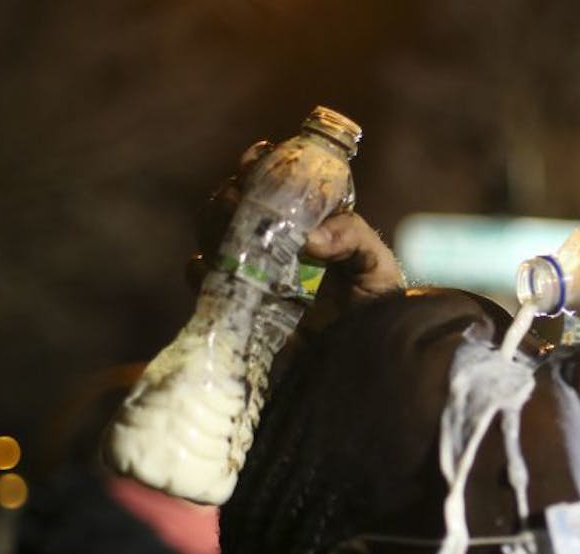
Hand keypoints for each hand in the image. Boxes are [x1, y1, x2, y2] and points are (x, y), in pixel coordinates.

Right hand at [189, 140, 404, 326]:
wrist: (363, 370)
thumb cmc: (377, 314)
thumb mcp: (378, 269)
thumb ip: (354, 239)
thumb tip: (309, 239)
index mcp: (306, 228)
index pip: (273, 185)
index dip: (259, 167)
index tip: (258, 157)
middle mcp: (275, 248)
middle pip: (235, 206)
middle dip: (232, 196)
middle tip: (240, 199)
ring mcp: (253, 276)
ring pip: (214, 236)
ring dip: (214, 225)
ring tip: (230, 230)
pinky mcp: (238, 310)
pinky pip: (205, 283)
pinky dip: (202, 271)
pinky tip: (212, 268)